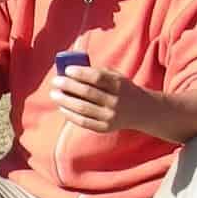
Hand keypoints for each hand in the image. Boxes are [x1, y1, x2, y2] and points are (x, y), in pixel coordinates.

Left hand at [50, 64, 196, 143]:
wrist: (141, 111)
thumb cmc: (122, 89)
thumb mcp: (116, 77)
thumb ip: (97, 73)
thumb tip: (70, 71)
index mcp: (119, 85)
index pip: (96, 78)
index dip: (80, 73)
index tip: (67, 70)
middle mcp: (115, 101)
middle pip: (87, 93)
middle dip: (68, 86)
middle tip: (55, 81)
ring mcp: (110, 116)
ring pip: (82, 108)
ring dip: (65, 100)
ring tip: (55, 94)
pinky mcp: (105, 128)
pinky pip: (83, 121)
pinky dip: (70, 114)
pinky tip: (62, 107)